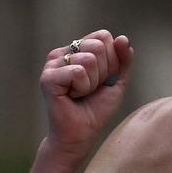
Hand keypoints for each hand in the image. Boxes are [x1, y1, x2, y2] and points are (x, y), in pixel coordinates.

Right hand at [39, 29, 133, 159]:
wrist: (81, 135)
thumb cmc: (96, 109)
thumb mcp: (116, 81)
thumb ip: (123, 59)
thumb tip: (122, 38)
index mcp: (76, 50)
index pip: (103, 37)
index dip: (112, 61)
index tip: (102, 80)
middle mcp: (61, 53)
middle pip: (98, 46)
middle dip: (103, 72)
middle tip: (90, 89)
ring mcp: (52, 64)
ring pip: (90, 59)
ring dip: (93, 83)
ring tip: (80, 94)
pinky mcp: (48, 78)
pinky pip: (79, 72)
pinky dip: (83, 88)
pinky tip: (72, 97)